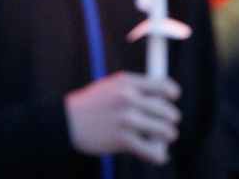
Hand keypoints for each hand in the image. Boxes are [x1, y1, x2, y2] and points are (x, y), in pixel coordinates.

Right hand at [64, 71, 181, 164]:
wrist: (67, 123)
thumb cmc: (91, 105)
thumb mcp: (111, 87)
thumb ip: (136, 88)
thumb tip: (165, 95)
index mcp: (127, 82)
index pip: (164, 86)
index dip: (172, 95)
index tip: (169, 101)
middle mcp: (129, 98)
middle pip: (168, 111)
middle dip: (169, 120)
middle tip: (162, 126)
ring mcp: (127, 119)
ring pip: (166, 131)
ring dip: (166, 137)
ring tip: (158, 139)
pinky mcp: (124, 140)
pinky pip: (155, 152)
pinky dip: (159, 156)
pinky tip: (155, 155)